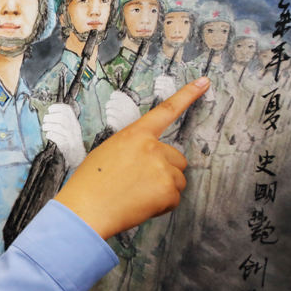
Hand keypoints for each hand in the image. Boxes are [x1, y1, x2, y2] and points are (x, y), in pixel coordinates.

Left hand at [42, 103, 85, 169]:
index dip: (57, 107)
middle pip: (61, 117)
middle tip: (45, 120)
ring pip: (58, 127)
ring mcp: (70, 136)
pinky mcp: (66, 144)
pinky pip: (55, 137)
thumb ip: (63, 119)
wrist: (77, 155)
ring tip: (45, 128)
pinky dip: (50, 135)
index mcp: (74, 121)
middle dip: (50, 117)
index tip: (50, 109)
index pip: (67, 109)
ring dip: (48, 126)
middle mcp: (74, 127)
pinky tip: (49, 135)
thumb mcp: (70, 127)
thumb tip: (49, 112)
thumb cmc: (70, 139)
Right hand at [55, 77, 209, 239]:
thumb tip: (150, 161)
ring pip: (178, 180)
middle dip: (166, 171)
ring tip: (137, 195)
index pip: (166, 111)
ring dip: (164, 189)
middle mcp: (153, 147)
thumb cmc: (90, 183)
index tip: (204, 82)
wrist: (86, 209)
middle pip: (177, 158)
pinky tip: (140, 205)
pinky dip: (162, 205)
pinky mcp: (168, 190)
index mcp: (135, 134)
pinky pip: (175, 199)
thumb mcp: (108, 153)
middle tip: (140, 184)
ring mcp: (162, 168)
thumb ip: (134, 149)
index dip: (187, 95)